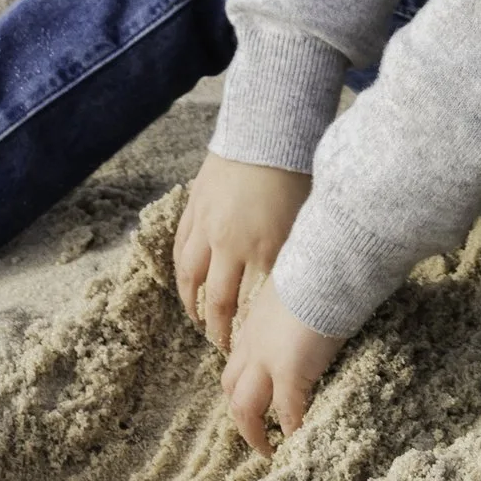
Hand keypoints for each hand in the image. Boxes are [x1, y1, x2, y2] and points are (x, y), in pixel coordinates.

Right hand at [173, 152, 310, 354]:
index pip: (248, 305)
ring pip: (188, 276)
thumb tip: (286, 290)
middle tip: (218, 344)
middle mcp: (228, 244)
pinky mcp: (193, 208)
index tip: (246, 348)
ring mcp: (205, 225)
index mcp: (261, 250)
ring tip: (196, 318)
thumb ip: (290, 259)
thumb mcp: (302, 224)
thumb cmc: (294, 176)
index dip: (244, 331)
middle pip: (214, 299)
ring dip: (191, 303)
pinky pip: (179, 247)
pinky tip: (184, 280)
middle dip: (215, 328)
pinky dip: (180, 269)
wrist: (267, 133)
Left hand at [223, 276, 340, 454]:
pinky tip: (298, 442)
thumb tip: (313, 312)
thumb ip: (294, 308)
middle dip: (241, 415)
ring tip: (269, 451)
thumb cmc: (320, 270)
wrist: (327, 266)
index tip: (257, 400)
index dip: (243, 384)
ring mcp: (267, 361)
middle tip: (257, 435)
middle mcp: (252, 345)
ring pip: (244, 407)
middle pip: (231, 388)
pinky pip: (286, 412)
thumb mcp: (296, 290)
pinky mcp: (290, 373)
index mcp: (254, 325)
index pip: (237, 362)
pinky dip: (290, 430)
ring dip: (253, 433)